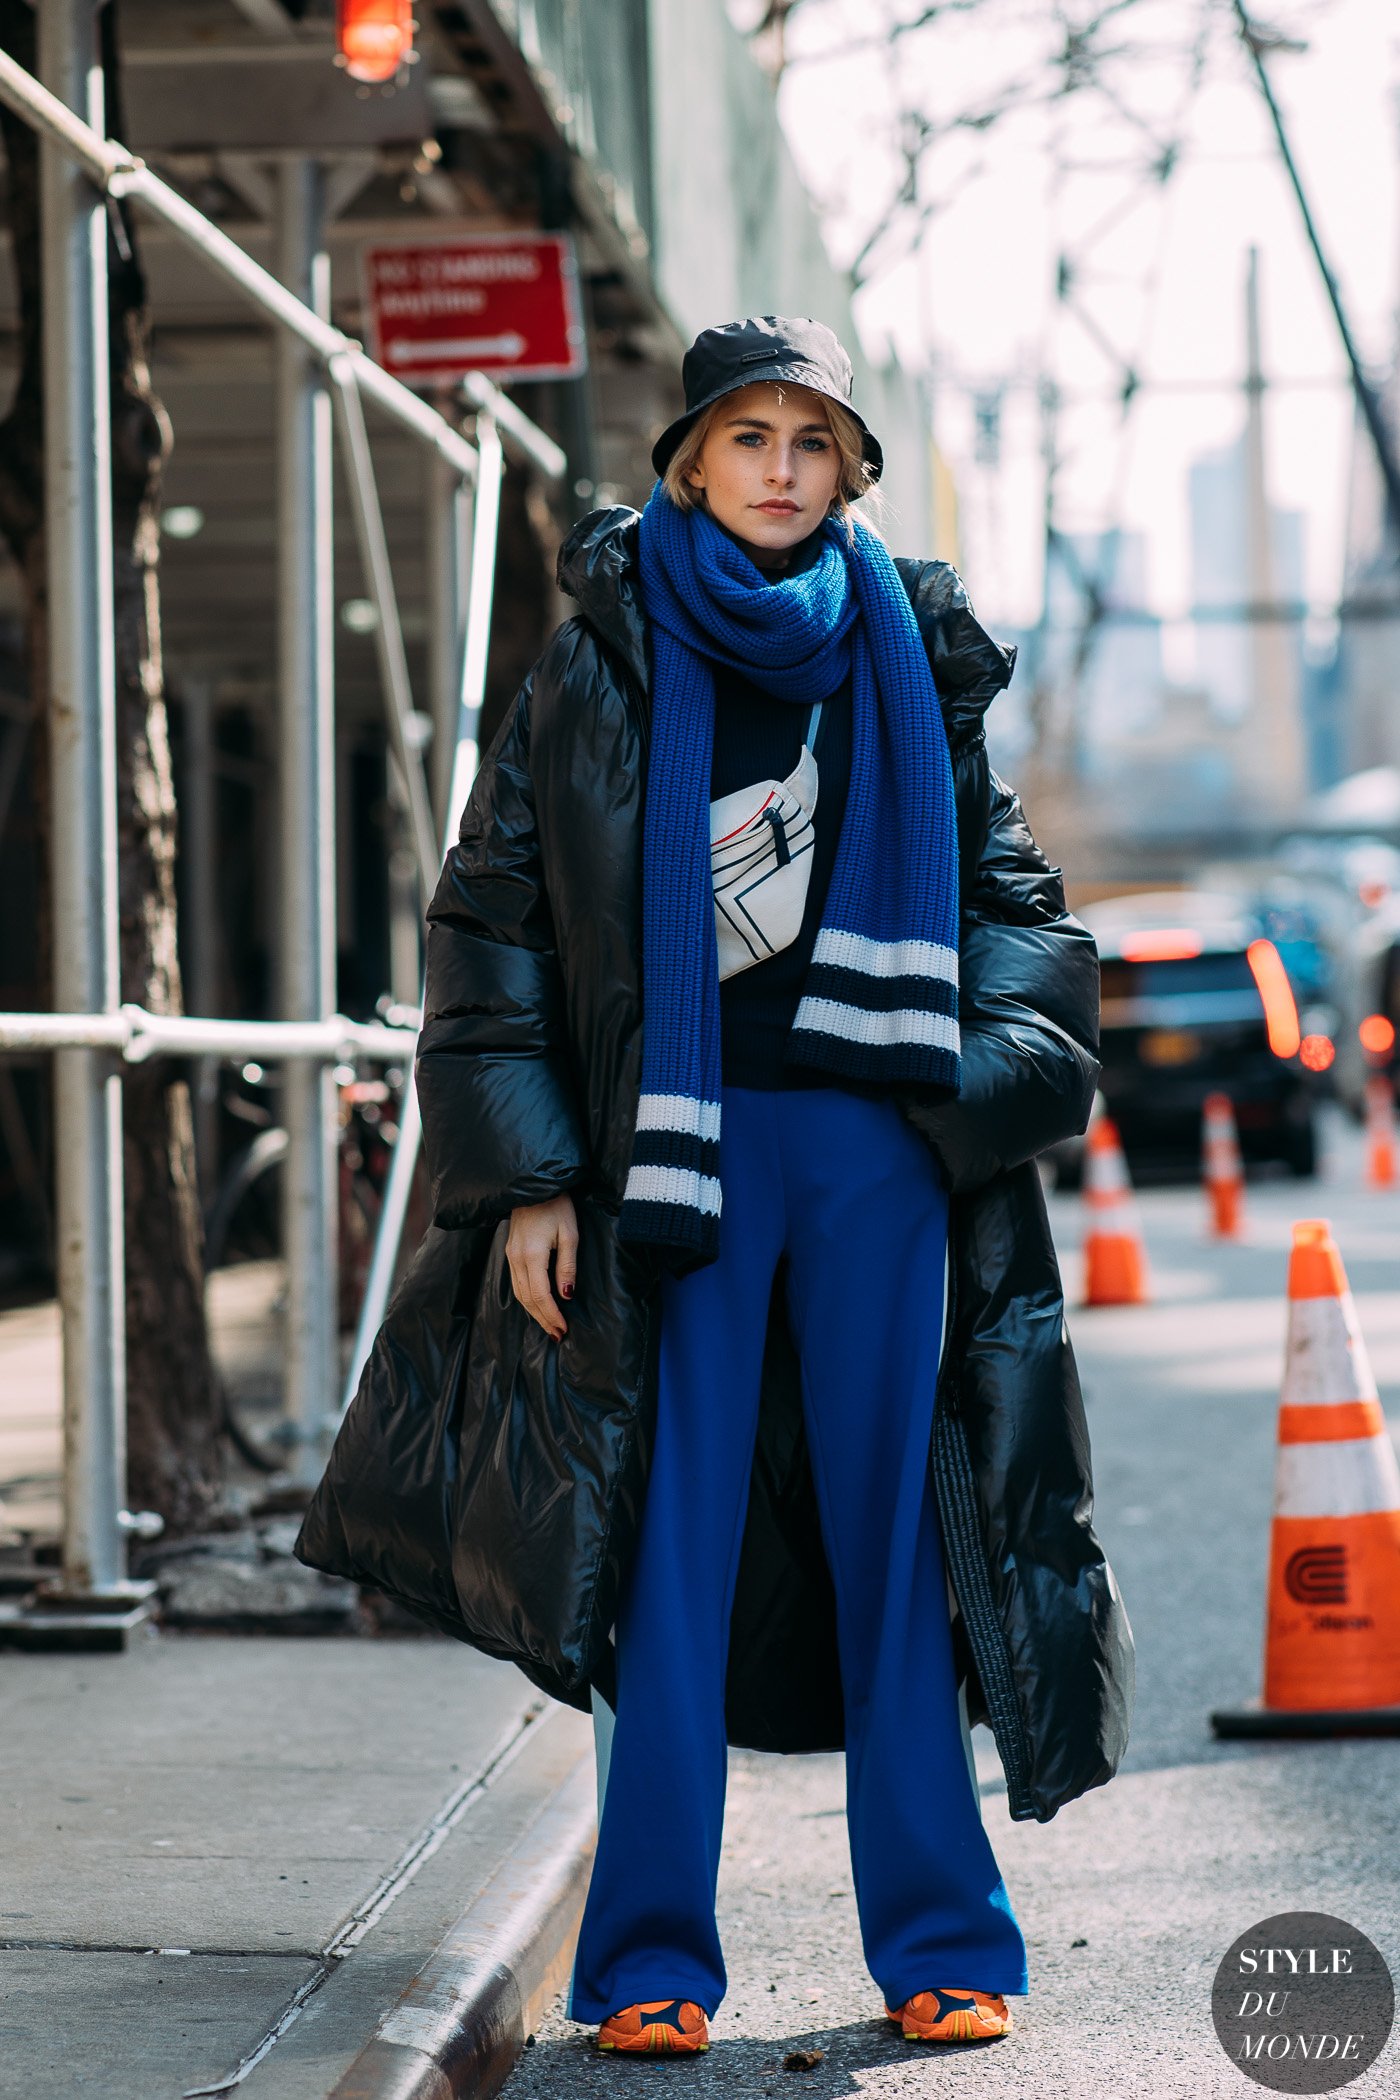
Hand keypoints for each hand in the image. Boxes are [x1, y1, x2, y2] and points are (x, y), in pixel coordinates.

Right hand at [504, 1193, 578, 1340]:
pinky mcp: (510, 1252)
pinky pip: (516, 1283)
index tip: (564, 1328)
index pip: (540, 1295)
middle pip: (527, 1299)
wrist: (535, 1186)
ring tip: (550, 1326)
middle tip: (558, 1335)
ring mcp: (510, 1255)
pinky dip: (527, 1299)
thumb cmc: (557, 1206)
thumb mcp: (570, 1234)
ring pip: (519, 1293)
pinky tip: (538, 1305)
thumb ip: (567, 1265)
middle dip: (543, 1319)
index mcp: (531, 1254)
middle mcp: (516, 1258)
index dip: (551, 1315)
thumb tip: (566, 1295)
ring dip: (534, 1312)